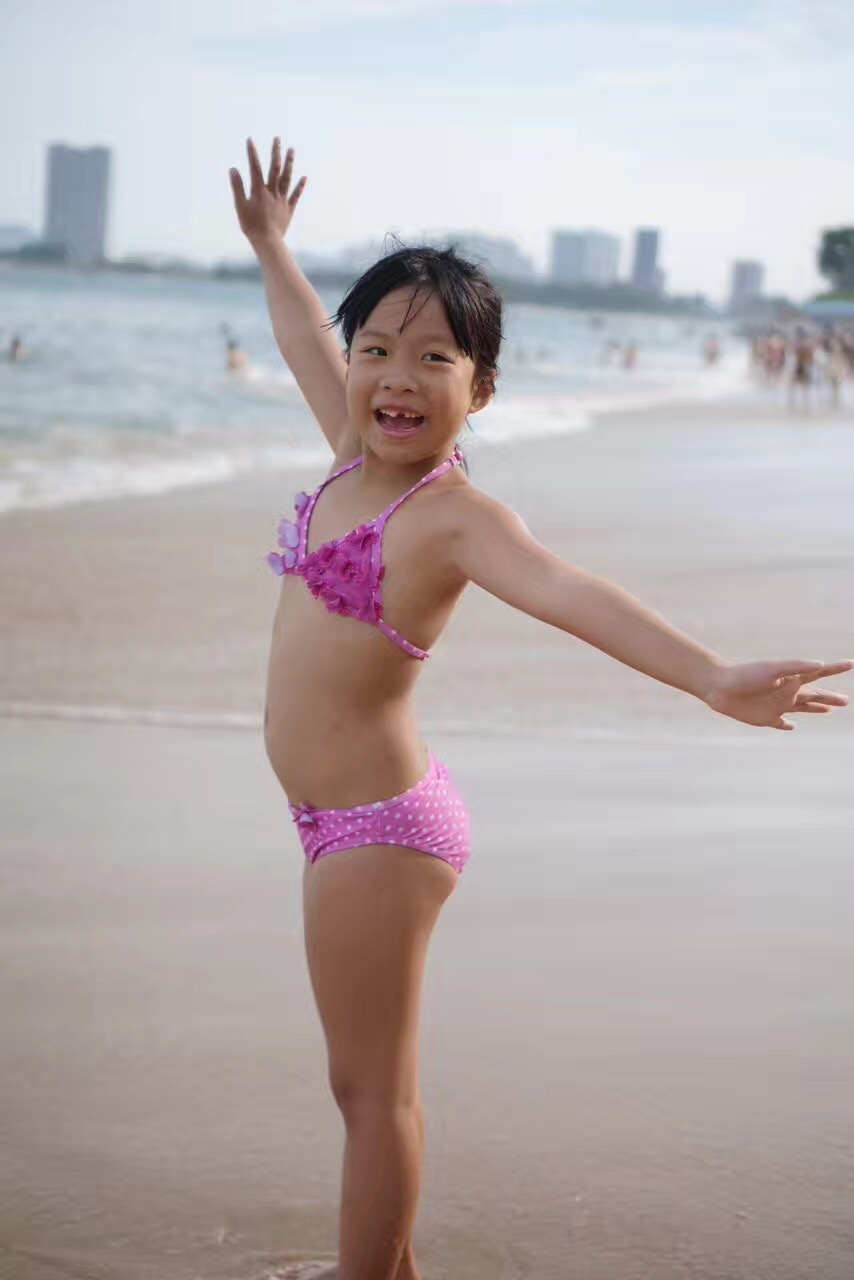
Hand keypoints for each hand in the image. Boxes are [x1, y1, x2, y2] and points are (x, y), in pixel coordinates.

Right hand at [229, 137, 306, 247]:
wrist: (268, 241)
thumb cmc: (251, 226)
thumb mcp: (240, 206)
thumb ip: (237, 187)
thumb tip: (233, 169)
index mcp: (259, 191)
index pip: (254, 168)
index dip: (252, 153)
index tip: (250, 140)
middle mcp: (272, 192)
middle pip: (274, 169)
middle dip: (275, 152)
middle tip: (277, 139)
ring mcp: (282, 200)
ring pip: (286, 178)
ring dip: (289, 163)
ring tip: (291, 150)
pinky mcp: (288, 210)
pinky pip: (295, 196)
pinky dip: (300, 186)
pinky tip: (304, 177)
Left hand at [704, 658, 852, 730]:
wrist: (718, 686)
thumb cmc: (745, 674)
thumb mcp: (772, 669)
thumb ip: (796, 666)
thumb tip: (820, 665)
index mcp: (792, 679)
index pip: (819, 674)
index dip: (836, 669)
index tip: (851, 664)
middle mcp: (787, 692)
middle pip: (814, 695)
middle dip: (830, 698)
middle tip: (846, 701)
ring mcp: (777, 706)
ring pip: (802, 709)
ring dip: (816, 709)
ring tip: (828, 709)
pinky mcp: (764, 718)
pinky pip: (780, 724)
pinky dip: (786, 725)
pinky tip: (792, 726)